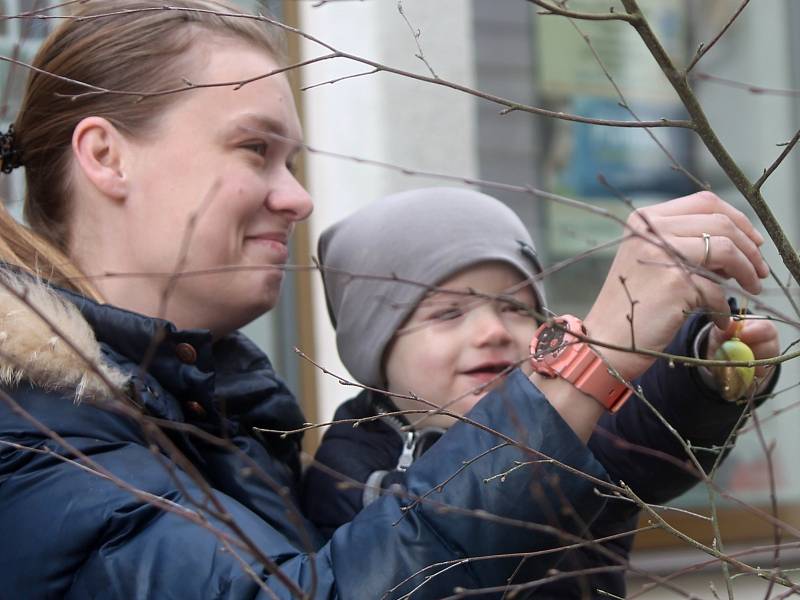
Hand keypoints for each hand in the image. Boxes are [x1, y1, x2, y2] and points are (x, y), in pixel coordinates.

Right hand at [584, 192, 768, 381]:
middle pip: (721, 222)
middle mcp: (651, 229)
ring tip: (750, 290)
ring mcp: (662, 252)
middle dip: (750, 248)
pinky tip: (719, 319)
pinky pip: (716, 288)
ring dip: (747, 272)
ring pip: (727, 249)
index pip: (705, 202)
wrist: (605, 339)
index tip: (754, 242)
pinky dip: (723, 307)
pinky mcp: (674, 281)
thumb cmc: (630, 304)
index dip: (738, 219)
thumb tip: (737, 242)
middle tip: (760, 272)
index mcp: (645, 219)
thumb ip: (686, 244)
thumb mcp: (652, 261)